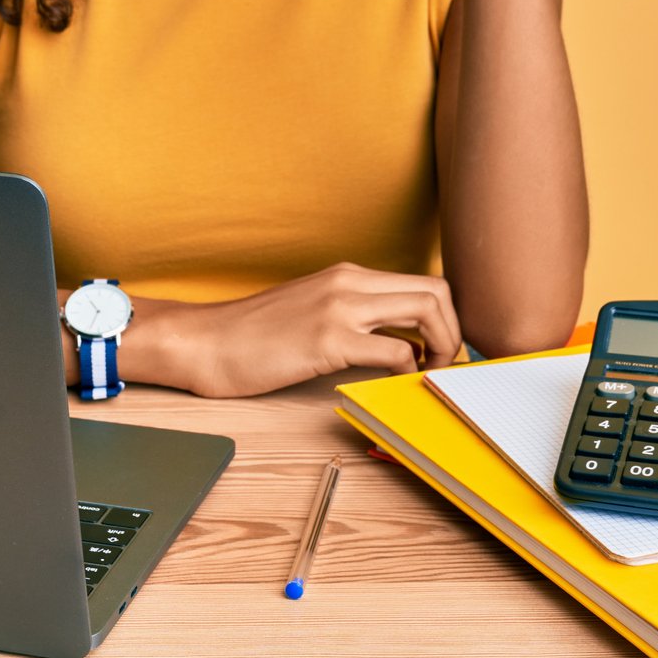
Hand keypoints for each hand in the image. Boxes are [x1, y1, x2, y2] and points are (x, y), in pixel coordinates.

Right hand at [131, 262, 462, 398]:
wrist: (205, 342)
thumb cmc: (251, 336)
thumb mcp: (310, 310)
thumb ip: (351, 316)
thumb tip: (394, 342)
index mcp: (347, 275)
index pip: (422, 282)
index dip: (445, 317)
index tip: (440, 349)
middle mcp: (349, 283)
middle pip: (436, 291)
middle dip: (452, 331)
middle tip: (441, 365)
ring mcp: (340, 308)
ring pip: (426, 311)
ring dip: (440, 347)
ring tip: (426, 374)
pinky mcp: (328, 340)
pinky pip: (394, 350)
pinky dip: (408, 369)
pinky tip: (394, 383)